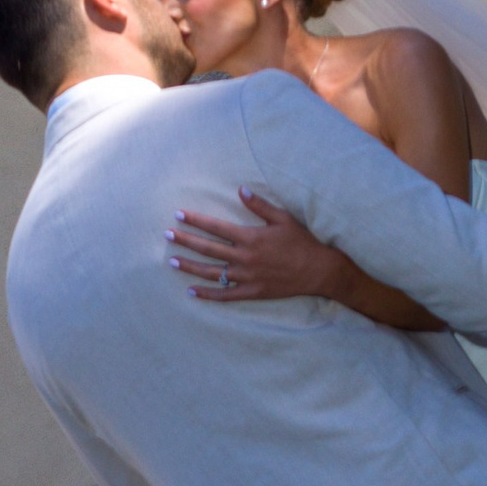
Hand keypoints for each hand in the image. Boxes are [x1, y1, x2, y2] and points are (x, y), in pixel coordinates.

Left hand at [166, 189, 344, 303]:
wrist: (319, 271)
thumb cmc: (301, 242)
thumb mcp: (282, 218)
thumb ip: (259, 205)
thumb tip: (240, 189)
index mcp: (250, 237)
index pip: (216, 227)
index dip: (196, 221)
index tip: (178, 215)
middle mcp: (245, 258)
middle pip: (208, 248)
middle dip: (185, 241)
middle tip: (167, 235)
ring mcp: (248, 277)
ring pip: (212, 272)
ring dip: (191, 267)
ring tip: (172, 261)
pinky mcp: (253, 292)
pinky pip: (226, 295)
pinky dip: (208, 294)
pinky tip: (192, 292)